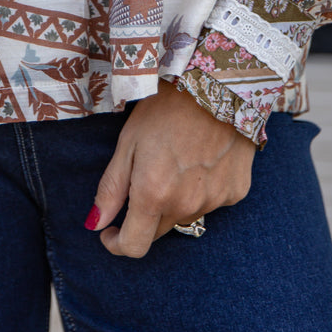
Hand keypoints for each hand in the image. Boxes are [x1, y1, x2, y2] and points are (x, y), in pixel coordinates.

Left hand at [87, 80, 255, 257]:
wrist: (219, 84)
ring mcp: (214, 201)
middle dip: (145, 216)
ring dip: (175, 201)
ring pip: (185, 215)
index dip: (117, 243)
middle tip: (144, 178)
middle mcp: (186, 206)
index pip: (134, 247)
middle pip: (158, 232)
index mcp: (154, 195)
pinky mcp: (236, 192)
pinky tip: (202, 158)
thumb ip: (111, 188)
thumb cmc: (166, 108)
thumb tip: (95, 224)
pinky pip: (211, 202)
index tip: (110, 231)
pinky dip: (202, 189)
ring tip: (176, 159)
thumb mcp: (128, 142)